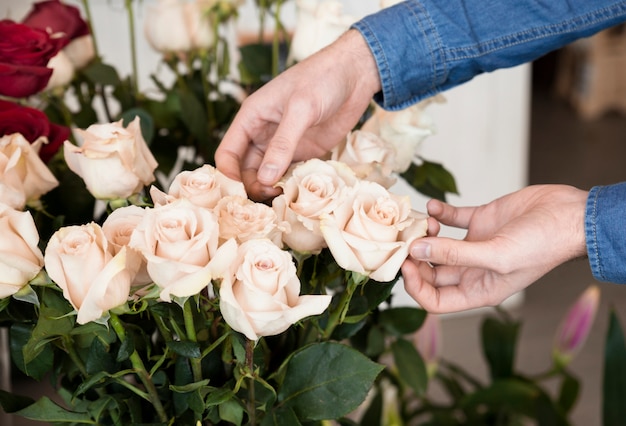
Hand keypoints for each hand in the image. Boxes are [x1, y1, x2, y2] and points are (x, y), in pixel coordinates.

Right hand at [215, 30, 380, 200]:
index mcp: (252, 117)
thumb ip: (283, 144)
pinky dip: (290, 186)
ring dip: (270, 189)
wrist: (355, 74)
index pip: (228, 152)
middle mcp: (263, 134)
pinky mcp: (303, 153)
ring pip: (266, 176)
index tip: (238, 194)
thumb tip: (265, 178)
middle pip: (245, 170)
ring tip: (283, 197)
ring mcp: (283, 145)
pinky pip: (289, 175)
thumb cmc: (323, 80)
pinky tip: (298, 193)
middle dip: (251, 186)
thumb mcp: (300, 109)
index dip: (228, 174)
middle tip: (268, 198)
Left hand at [401, 185, 587, 312]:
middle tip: (406, 239)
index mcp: (479, 289)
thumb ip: (455, 254)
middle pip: (430, 272)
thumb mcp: (498, 255)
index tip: (406, 264)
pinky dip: (438, 212)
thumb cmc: (543, 245)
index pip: (435, 300)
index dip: (416, 286)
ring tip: (426, 222)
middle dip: (414, 258)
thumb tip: (416, 250)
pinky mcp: (480, 221)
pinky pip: (450, 219)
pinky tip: (434, 206)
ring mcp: (475, 244)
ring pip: (436, 244)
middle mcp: (473, 270)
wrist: (570, 214)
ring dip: (425, 233)